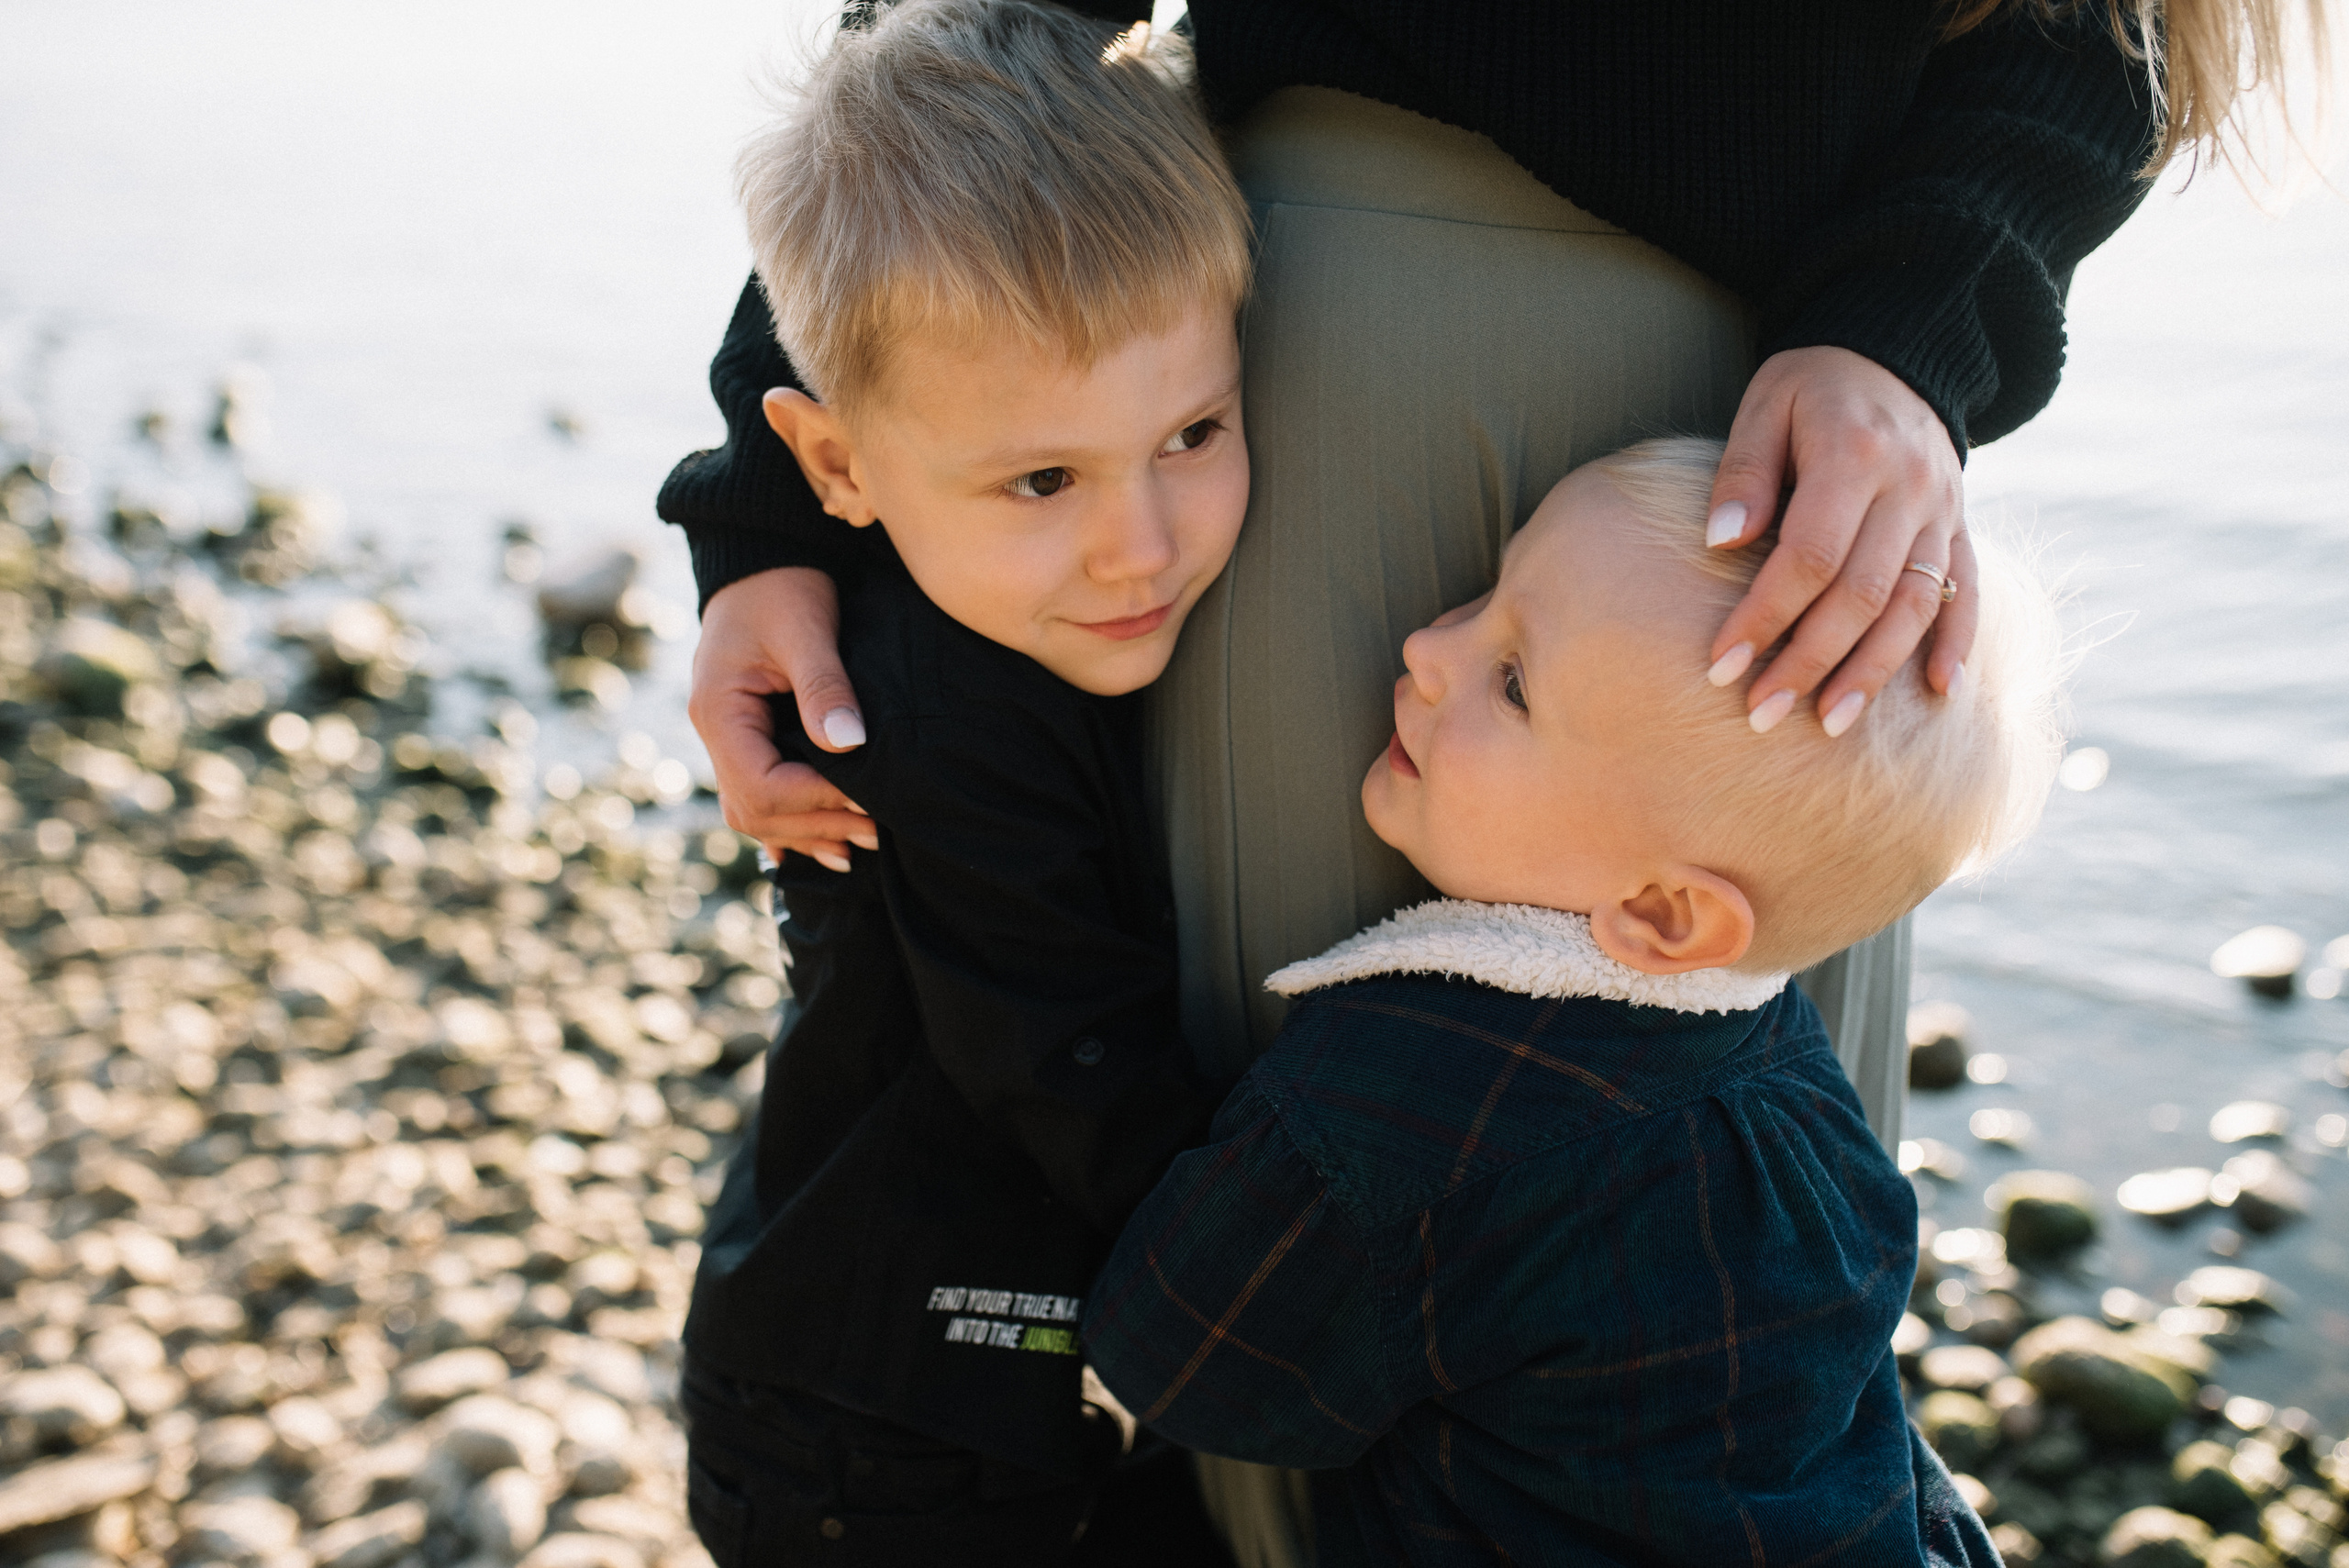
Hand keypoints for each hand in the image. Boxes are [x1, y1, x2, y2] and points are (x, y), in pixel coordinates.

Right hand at [687, 567, 877, 869]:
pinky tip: (823, 843)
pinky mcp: (750, 737)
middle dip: (814, 827)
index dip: (813, 802)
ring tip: (861, 845)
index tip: (866, 801)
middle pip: (753, 810)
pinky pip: (762, 794)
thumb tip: (847, 743)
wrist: (766, 559)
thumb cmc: (785, 586)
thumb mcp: (807, 628)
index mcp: (719, 711)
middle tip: (876, 833)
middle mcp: (714, 733)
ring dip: (807, 832)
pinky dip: (792, 822)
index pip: (759, 785)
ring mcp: (728, 738)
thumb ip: (824, 686)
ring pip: (755, 811)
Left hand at [1703, 346, 1973, 736]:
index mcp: (1855, 454)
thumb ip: (1746, 470)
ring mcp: (1944, 510)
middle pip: (1863, 594)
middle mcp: (1911, 488)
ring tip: (1829, 722)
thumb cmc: (1812, 386)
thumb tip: (1721, 539)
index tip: (1721, 664)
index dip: (1764, 616)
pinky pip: (1969, 591)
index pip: (1809, 555)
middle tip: (1761, 713)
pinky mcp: (1962, 526)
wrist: (1897, 350)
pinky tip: (1937, 695)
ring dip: (1873, 671)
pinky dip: (1956, 644)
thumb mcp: (1766, 402)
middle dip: (1810, 661)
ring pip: (1916, 605)